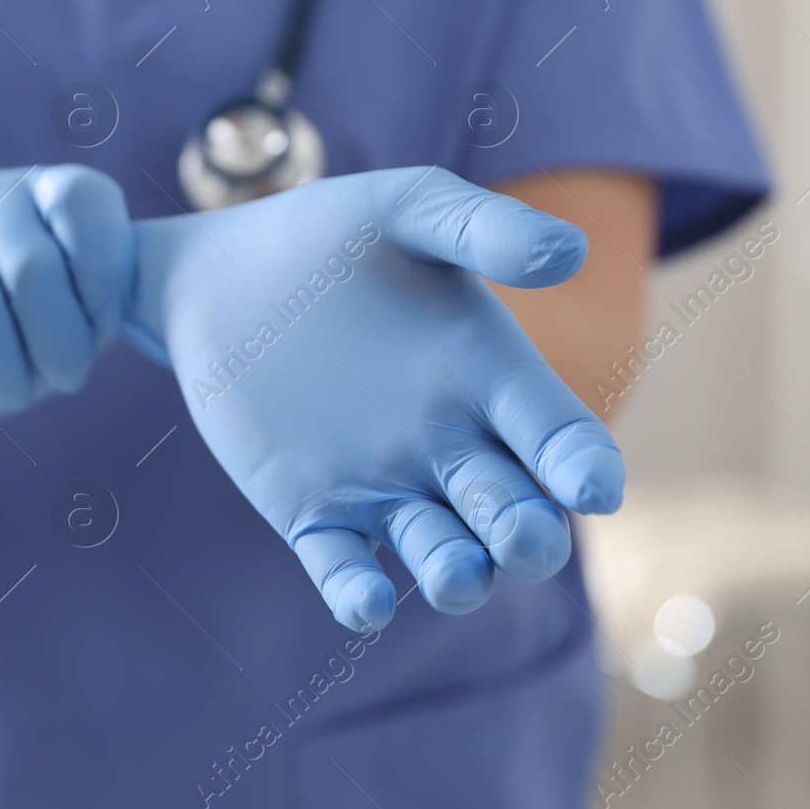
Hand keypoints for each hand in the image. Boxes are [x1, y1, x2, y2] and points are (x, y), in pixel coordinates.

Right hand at [0, 166, 133, 485]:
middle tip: (62, 380)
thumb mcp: (83, 317)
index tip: (103, 328)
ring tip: (11, 393)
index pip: (81, 203)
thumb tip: (100, 322)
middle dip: (59, 345)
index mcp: (39, 190)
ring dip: (4, 372)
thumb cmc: (26, 338)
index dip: (104, 279)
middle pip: (32, 267)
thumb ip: (106, 302)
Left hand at [127, 167, 623, 630]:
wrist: (219, 274)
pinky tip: (363, 598)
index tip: (591, 486)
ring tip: (458, 573)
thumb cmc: (327, 235)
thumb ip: (482, 228)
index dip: (584, 468)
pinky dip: (357, 594)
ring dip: (458, 575)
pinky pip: (346, 570)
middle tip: (521, 535)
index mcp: (491, 378)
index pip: (561, 439)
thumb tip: (570, 252)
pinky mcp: (313, 513)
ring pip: (444, 556)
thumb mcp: (405, 210)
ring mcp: (383, 486)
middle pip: (515, 515)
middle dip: (528, 536)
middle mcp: (451, 445)